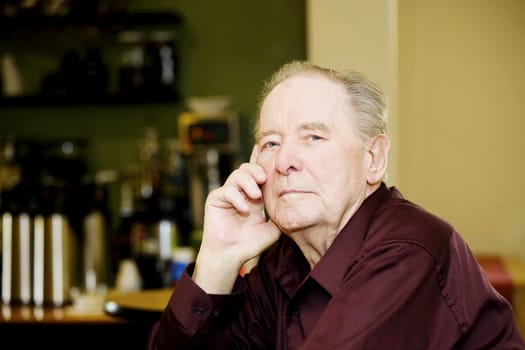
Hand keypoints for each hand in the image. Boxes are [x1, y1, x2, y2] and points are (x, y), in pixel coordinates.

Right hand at [192, 145, 280, 292]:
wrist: (232, 255)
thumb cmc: (251, 243)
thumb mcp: (273, 227)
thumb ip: (279, 213)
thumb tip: (292, 202)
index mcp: (254, 195)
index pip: (258, 174)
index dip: (262, 162)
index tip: (270, 150)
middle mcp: (240, 191)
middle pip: (248, 168)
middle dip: (256, 170)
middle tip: (263, 179)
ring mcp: (227, 193)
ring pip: (237, 174)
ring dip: (248, 183)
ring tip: (255, 197)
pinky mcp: (216, 198)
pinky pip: (227, 189)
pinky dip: (237, 197)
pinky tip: (244, 208)